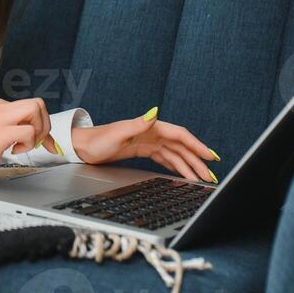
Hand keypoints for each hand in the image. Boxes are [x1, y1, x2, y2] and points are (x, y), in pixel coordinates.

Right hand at [0, 97, 61, 185]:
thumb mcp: (4, 135)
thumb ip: (24, 131)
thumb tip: (50, 140)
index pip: (34, 105)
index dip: (43, 123)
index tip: (41, 141)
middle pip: (38, 104)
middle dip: (44, 126)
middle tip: (34, 142)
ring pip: (35, 111)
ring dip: (37, 133)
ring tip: (23, 145)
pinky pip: (28, 131)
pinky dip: (28, 144)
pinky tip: (14, 150)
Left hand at [71, 107, 220, 183]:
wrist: (83, 146)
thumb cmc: (98, 140)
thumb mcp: (118, 132)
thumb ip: (138, 124)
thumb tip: (154, 112)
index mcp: (150, 127)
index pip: (180, 136)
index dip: (197, 145)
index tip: (210, 156)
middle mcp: (152, 133)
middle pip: (181, 147)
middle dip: (197, 161)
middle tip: (209, 177)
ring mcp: (148, 141)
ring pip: (174, 154)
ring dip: (188, 166)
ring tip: (200, 180)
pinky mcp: (142, 150)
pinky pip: (164, 158)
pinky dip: (175, 166)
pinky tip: (182, 174)